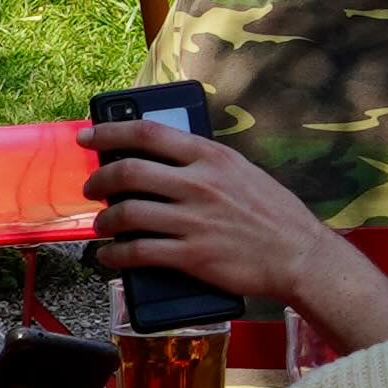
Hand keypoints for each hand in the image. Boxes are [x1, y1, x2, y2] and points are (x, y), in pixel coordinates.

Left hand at [92, 123, 387, 343]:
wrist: (299, 255)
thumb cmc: (274, 214)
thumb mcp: (242, 172)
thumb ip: (204, 164)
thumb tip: (163, 163)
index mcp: (211, 156)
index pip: (148, 133)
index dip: (110, 131)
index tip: (88, 136)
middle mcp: (198, 184)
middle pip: (129, 172)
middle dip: (99, 180)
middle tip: (91, 188)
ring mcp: (193, 221)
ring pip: (127, 214)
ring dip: (104, 221)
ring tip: (100, 227)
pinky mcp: (192, 256)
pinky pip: (138, 252)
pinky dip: (114, 255)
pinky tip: (108, 256)